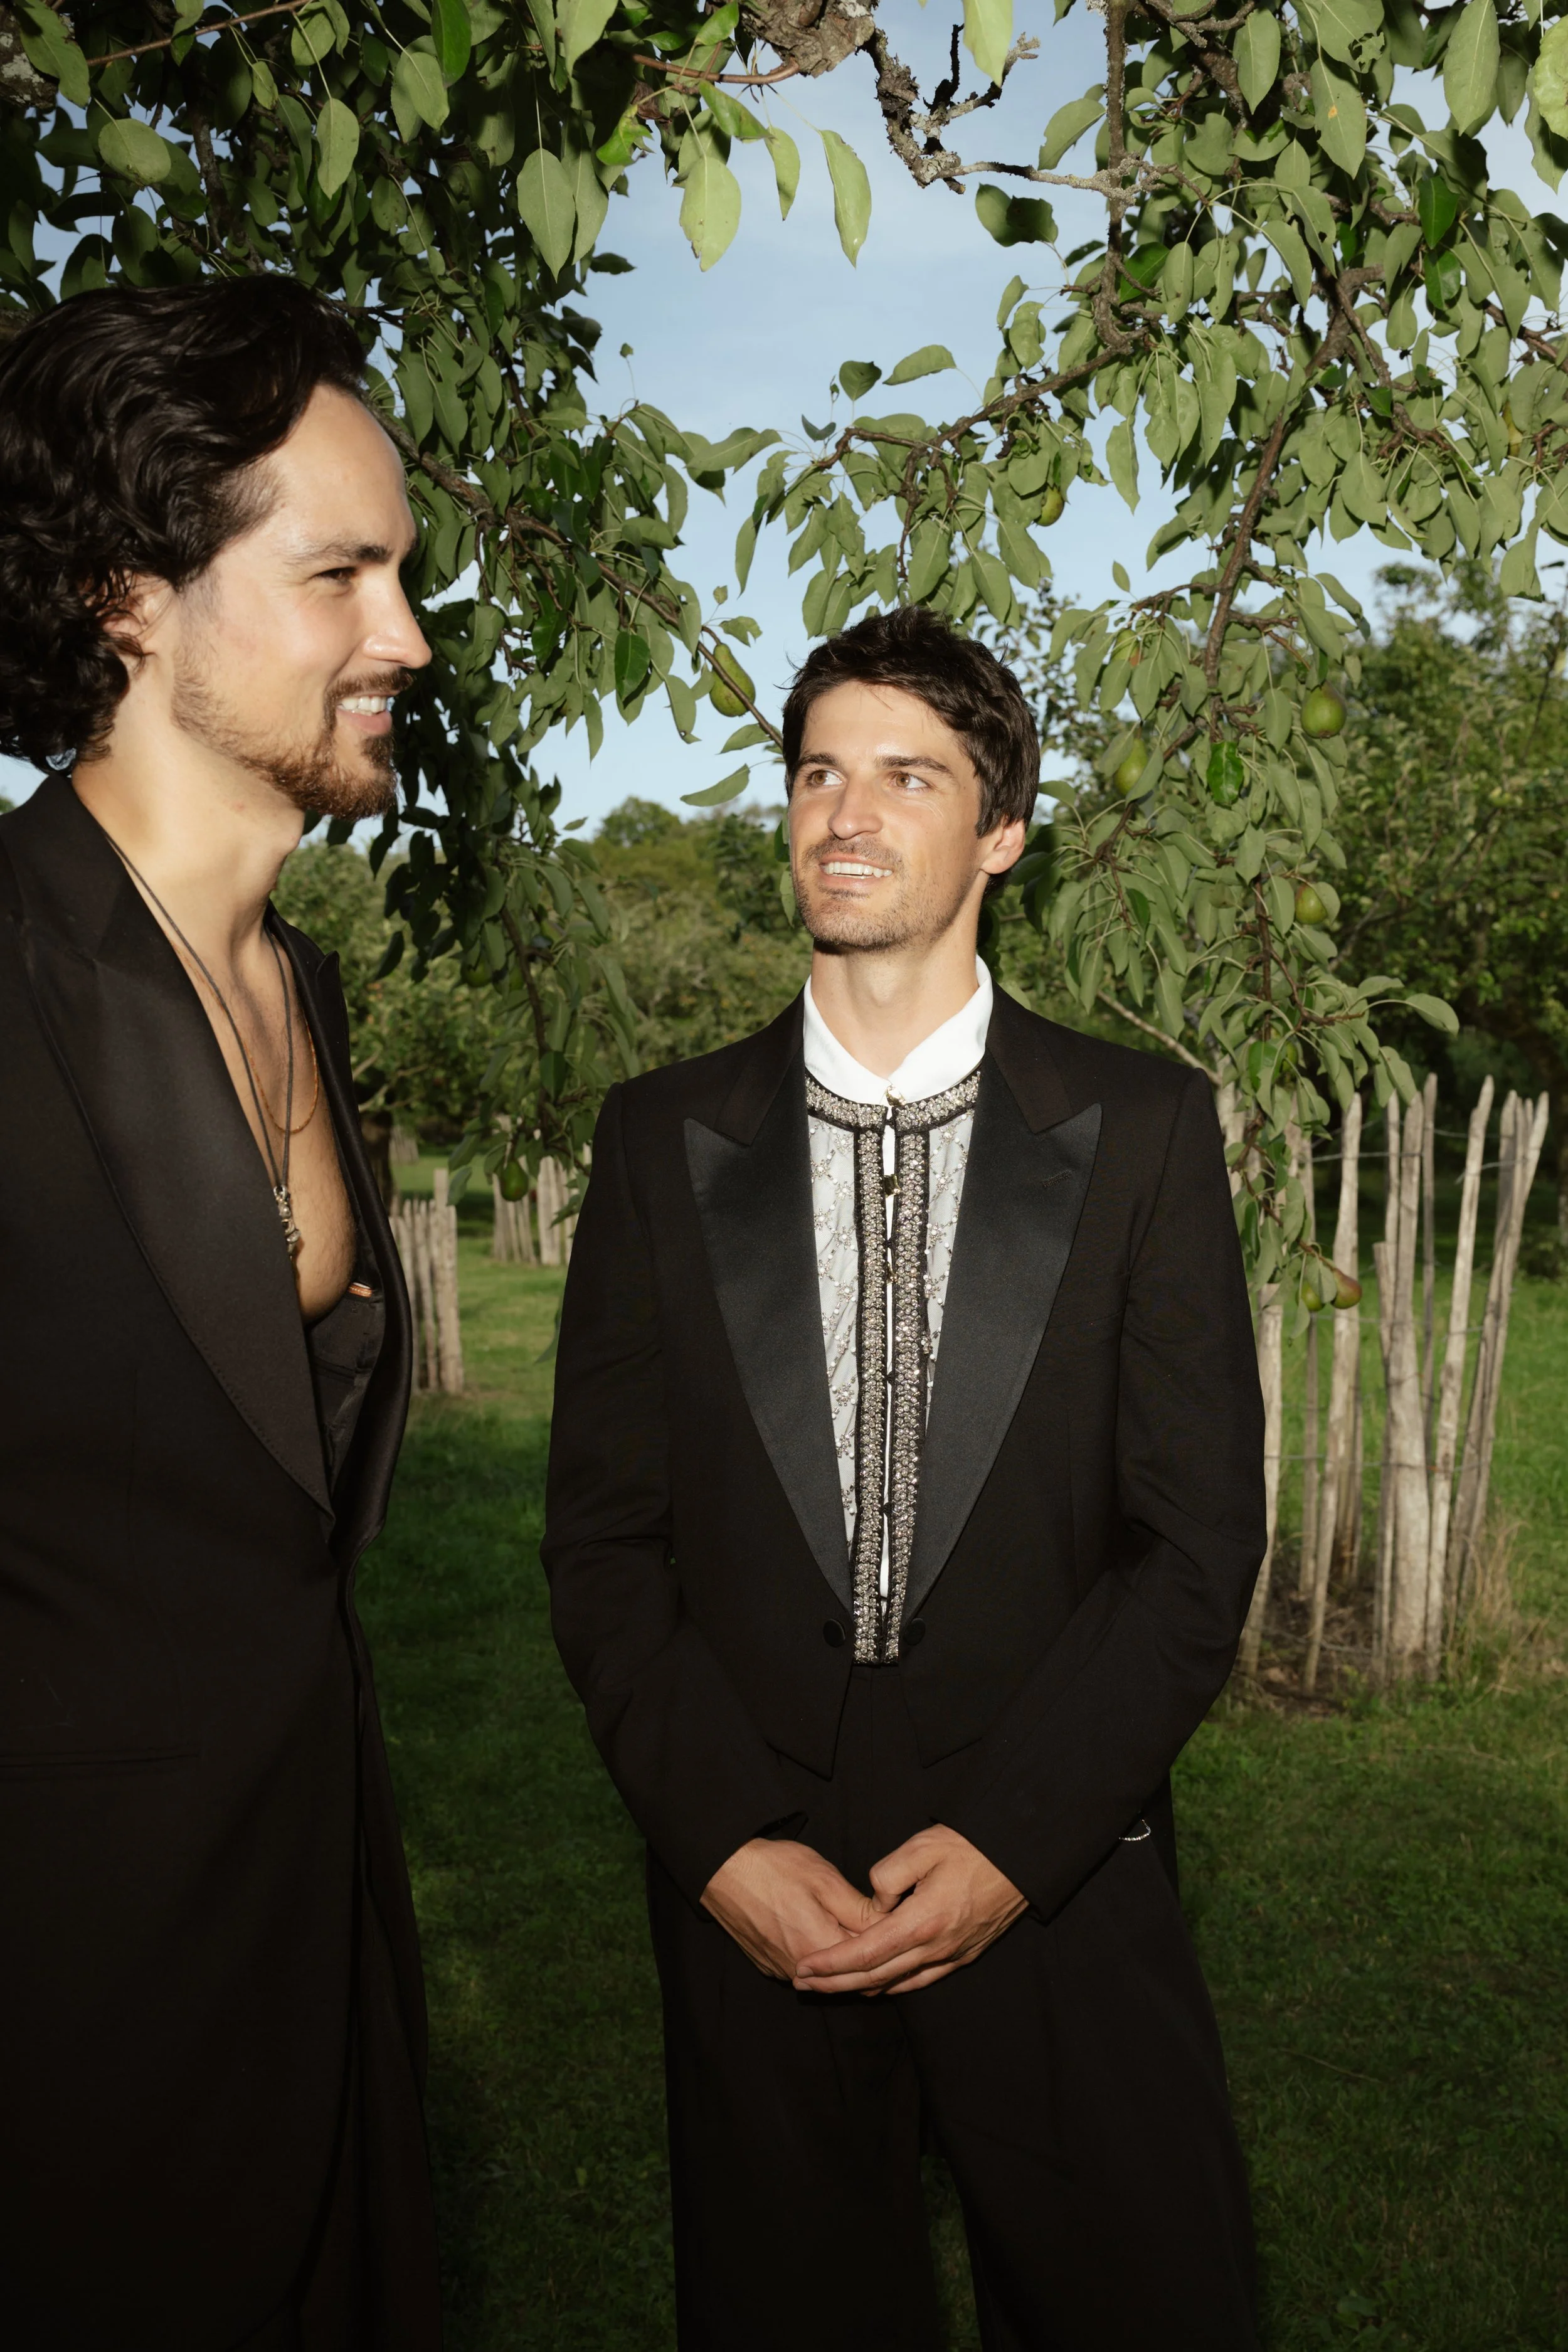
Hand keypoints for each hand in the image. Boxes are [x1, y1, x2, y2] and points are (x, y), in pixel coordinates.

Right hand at [701, 1837, 881, 1980]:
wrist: (723, 1871)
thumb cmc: (774, 1869)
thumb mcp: (825, 1879)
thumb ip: (860, 1910)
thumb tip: (889, 1926)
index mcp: (821, 1948)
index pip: (870, 1957)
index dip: (889, 1941)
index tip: (903, 1926)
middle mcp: (802, 1970)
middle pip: (850, 1973)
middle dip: (872, 1956)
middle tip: (888, 1932)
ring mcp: (783, 1971)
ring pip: (828, 1974)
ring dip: (846, 1960)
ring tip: (858, 1933)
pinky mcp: (770, 1966)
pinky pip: (805, 1970)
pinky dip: (821, 1959)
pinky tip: (826, 1935)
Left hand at [793, 1826, 1026, 1996]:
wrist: (1021, 1857)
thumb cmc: (973, 1848)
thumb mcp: (923, 1847)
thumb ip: (888, 1875)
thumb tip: (876, 1902)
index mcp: (923, 1921)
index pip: (865, 1953)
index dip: (831, 1964)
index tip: (805, 1966)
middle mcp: (936, 1947)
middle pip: (876, 1976)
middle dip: (835, 1983)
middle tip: (804, 1983)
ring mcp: (952, 1955)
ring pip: (898, 1984)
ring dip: (861, 1987)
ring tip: (831, 1985)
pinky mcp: (964, 1954)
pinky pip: (922, 1980)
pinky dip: (894, 1985)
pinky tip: (879, 1984)